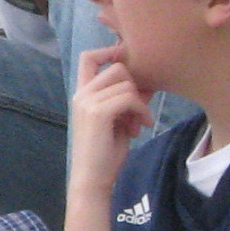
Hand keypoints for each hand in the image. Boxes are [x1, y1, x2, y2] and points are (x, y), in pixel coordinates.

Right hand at [70, 42, 154, 183]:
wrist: (92, 179)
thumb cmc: (105, 153)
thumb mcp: (118, 120)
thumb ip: (127, 100)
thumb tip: (148, 84)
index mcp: (82, 94)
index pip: (88, 57)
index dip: (110, 51)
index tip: (130, 66)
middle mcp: (81, 94)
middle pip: (117, 67)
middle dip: (135, 86)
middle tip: (138, 111)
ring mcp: (87, 102)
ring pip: (127, 84)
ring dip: (140, 104)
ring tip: (137, 124)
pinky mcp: (98, 113)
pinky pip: (130, 98)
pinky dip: (142, 111)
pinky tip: (140, 127)